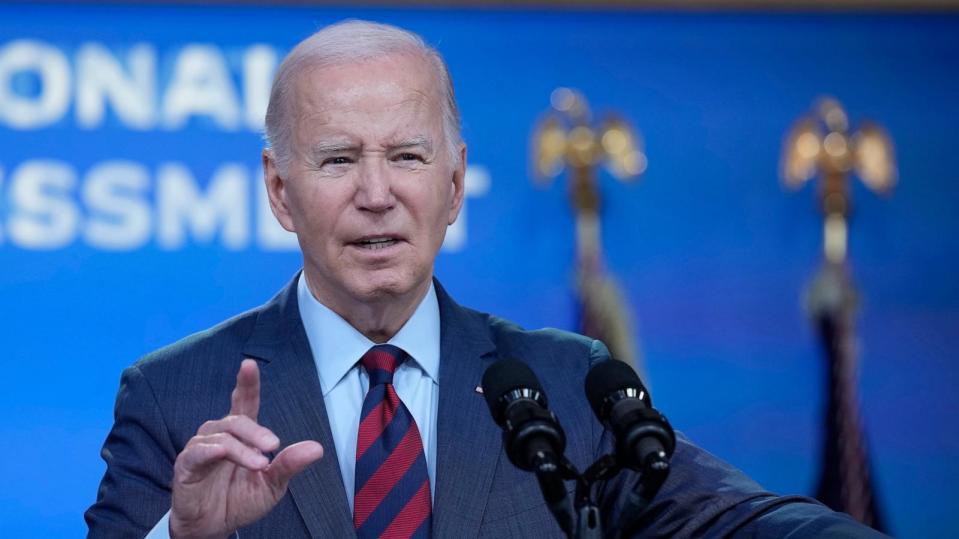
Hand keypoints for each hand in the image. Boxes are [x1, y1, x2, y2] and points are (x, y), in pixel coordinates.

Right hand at [169, 359, 323, 538]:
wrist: (215, 527)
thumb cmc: (240, 500)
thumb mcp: (272, 484)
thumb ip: (289, 465)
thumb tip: (317, 448)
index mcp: (241, 436)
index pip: (243, 403)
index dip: (246, 384)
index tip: (249, 365)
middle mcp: (219, 436)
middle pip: (236, 420)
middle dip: (256, 431)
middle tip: (273, 445)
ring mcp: (200, 449)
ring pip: (221, 436)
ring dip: (242, 448)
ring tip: (260, 464)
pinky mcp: (186, 467)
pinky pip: (197, 453)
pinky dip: (211, 450)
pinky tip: (222, 452)